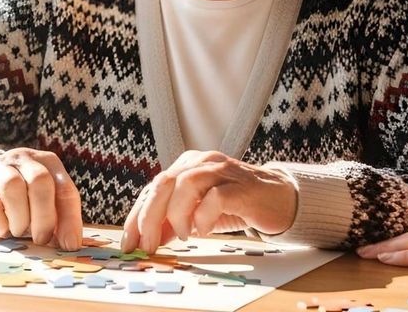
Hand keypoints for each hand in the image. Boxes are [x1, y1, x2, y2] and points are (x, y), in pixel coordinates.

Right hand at [0, 147, 82, 249]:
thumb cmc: (19, 195)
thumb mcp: (41, 200)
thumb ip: (57, 217)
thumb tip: (69, 244)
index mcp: (47, 162)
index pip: (65, 189)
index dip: (70, 219)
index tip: (69, 245)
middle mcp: (24, 159)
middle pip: (40, 181)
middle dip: (44, 216)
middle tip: (41, 239)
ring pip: (13, 186)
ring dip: (19, 217)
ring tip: (18, 231)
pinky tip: (1, 230)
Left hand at [119, 150, 297, 253]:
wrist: (279, 199)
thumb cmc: (236, 204)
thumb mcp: (198, 213)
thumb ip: (173, 222)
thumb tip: (147, 239)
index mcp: (186, 165)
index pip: (153, 188)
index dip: (137, 217)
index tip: (129, 243)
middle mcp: (201, 162)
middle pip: (163, 183)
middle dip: (149, 217)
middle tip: (147, 245)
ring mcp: (222, 171)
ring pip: (186, 185)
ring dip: (177, 215)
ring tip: (183, 235)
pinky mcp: (241, 186)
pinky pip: (215, 197)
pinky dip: (203, 217)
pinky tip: (204, 230)